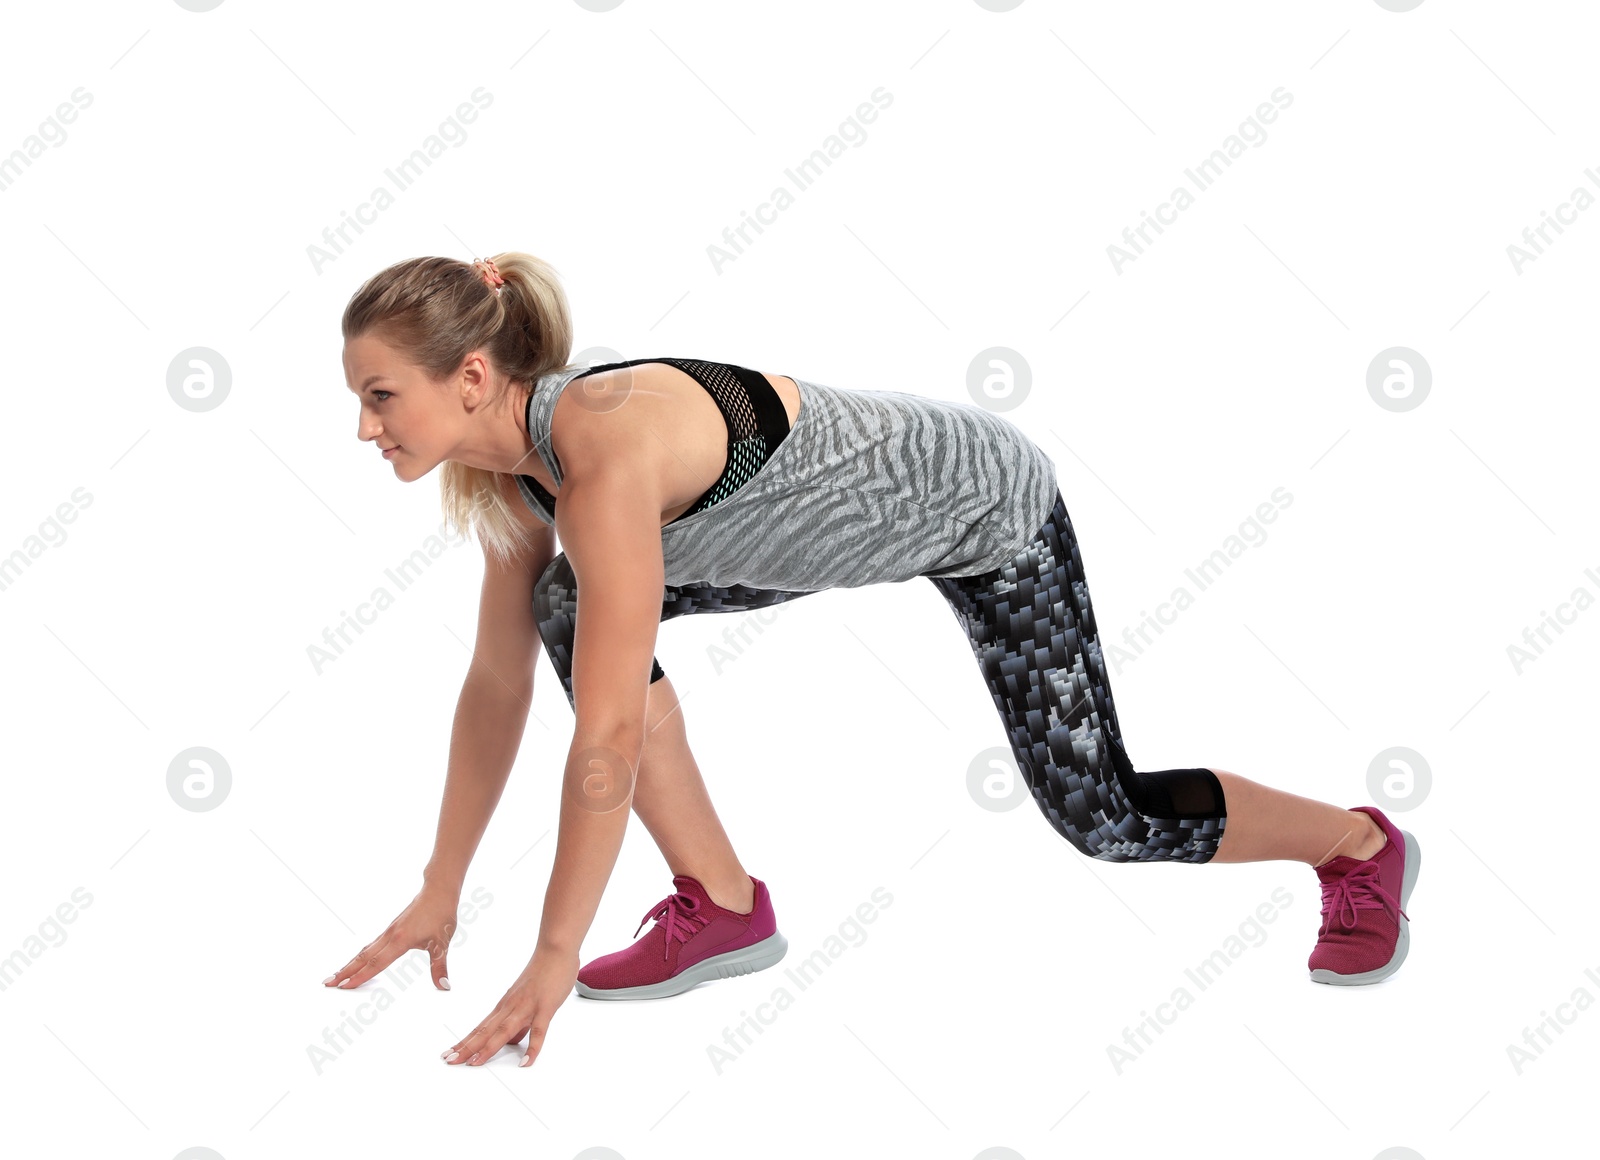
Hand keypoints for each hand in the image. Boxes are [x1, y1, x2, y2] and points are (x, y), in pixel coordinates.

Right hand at [324, 886, 460, 991]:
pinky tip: (357, 962)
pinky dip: (360, 956)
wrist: (439, 890)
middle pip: (363, 957)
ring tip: (335, 976)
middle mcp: (390, 936)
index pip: (376, 963)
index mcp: (400, 940)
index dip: (360, 977)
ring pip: (365, 950)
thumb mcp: (442, 943)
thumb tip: (443, 986)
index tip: (343, 987)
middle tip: (327, 984)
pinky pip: (371, 945)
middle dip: (344, 972)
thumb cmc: (441, 914)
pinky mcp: (391, 929)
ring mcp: (388, 932)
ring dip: (349, 964)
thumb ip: (440, 967)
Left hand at [442, 949, 579, 1067]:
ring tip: (475, 1064)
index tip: (450, 1053)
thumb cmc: (543, 972)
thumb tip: (514, 1040)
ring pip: (504, 1031)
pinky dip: (532, 1048)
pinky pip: (538, 1031)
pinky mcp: (545, 1007)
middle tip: (450, 1061)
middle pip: (486, 1031)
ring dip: (488, 1048)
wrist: (555, 949)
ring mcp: (527, 1007)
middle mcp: (511, 1007)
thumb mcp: (526, 1000)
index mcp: (505, 1005)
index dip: (465, 1042)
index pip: (480, 1028)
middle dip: (467, 1047)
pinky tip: (526, 1062)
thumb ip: (520, 1022)